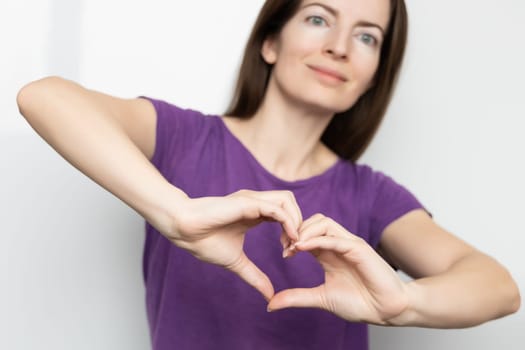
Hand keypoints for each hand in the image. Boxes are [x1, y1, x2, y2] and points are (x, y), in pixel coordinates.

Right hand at [167, 189, 301, 300]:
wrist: (185, 231)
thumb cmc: (204, 242)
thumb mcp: (236, 262)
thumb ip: (254, 276)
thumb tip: (269, 295)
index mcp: (254, 213)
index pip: (284, 214)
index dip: (292, 231)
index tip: (288, 253)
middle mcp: (256, 203)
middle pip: (290, 204)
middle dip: (299, 224)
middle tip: (293, 248)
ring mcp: (252, 200)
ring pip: (287, 200)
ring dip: (296, 221)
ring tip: (292, 243)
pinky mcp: (248, 203)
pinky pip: (277, 208)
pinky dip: (288, 222)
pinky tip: (289, 239)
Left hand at [268, 214, 408, 324]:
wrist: (385, 311)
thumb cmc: (359, 303)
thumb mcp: (321, 299)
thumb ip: (297, 297)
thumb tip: (271, 304)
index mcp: (329, 253)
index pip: (308, 233)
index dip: (292, 238)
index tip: (284, 253)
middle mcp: (338, 244)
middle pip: (314, 221)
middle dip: (296, 229)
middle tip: (286, 246)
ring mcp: (349, 244)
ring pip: (324, 222)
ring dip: (306, 231)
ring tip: (293, 246)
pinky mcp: (359, 249)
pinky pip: (336, 238)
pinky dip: (317, 240)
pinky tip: (302, 248)